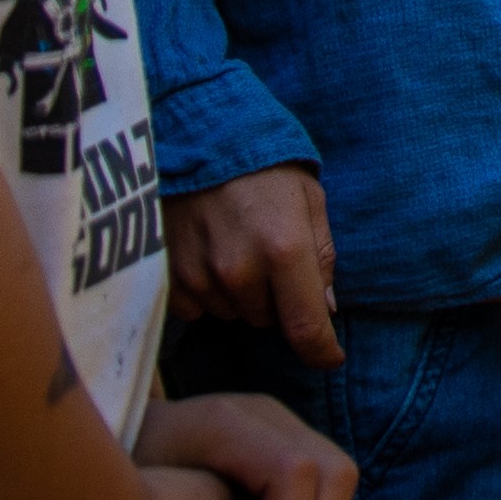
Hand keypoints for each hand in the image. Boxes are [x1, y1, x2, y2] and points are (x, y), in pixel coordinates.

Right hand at [166, 168, 340, 363]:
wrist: (197, 140)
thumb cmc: (264, 167)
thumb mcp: (309, 200)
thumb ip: (321, 256)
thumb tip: (325, 310)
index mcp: (285, 249)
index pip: (305, 325)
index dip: (321, 351)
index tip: (331, 359)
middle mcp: (241, 270)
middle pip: (268, 319)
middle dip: (275, 297)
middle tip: (269, 253)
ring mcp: (201, 277)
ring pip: (233, 313)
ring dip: (241, 293)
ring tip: (237, 245)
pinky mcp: (169, 278)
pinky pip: (197, 307)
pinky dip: (208, 291)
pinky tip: (209, 253)